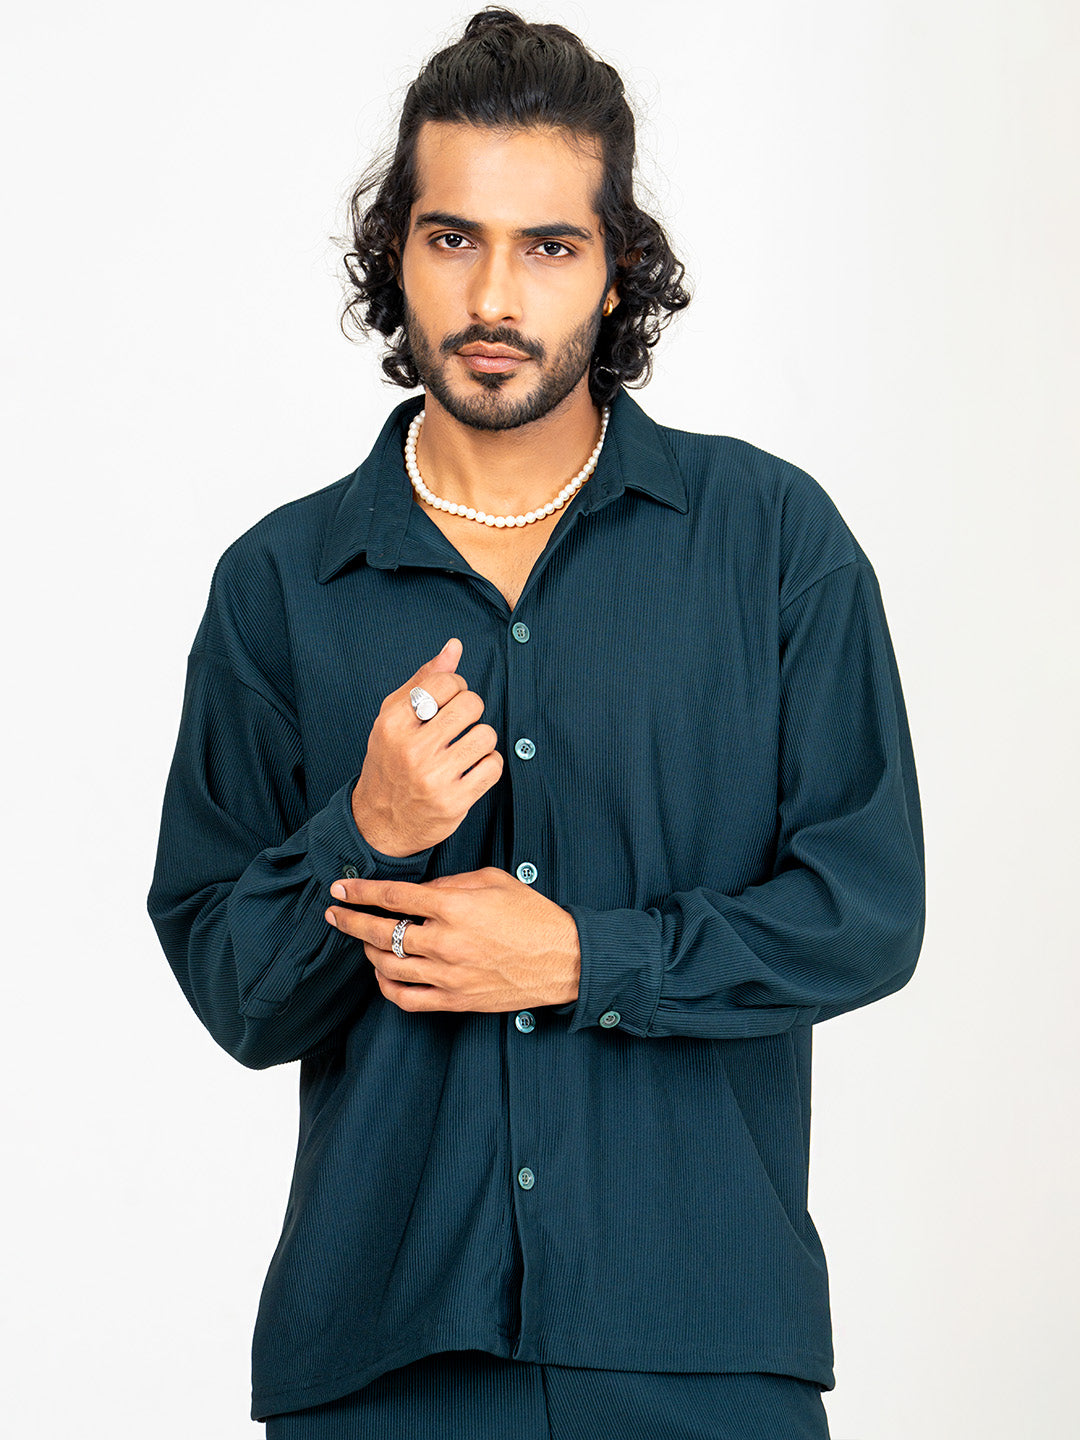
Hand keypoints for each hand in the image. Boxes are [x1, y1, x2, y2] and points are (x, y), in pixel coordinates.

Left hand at [324, 867, 580, 1013]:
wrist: (564, 959)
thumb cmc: (532, 915)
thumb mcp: (492, 881)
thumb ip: (449, 884)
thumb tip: (417, 892)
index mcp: (454, 907)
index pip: (392, 897)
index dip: (360, 892)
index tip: (340, 889)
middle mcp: (446, 942)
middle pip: (380, 932)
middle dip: (350, 922)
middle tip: (334, 914)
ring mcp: (448, 975)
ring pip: (387, 967)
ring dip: (368, 952)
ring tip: (365, 942)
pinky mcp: (455, 1000)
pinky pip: (406, 999)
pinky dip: (387, 987)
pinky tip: (384, 974)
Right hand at [351, 639, 503, 856]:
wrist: (380, 822)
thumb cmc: (390, 760)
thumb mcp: (394, 717)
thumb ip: (423, 680)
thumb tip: (455, 647)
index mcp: (394, 723)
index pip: (447, 683)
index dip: (456, 688)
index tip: (447, 704)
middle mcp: (412, 749)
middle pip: (472, 705)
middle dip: (471, 711)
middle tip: (459, 725)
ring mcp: (433, 778)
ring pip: (486, 735)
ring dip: (481, 740)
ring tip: (464, 749)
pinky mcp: (454, 801)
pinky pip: (494, 766)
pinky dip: (488, 765)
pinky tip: (470, 769)